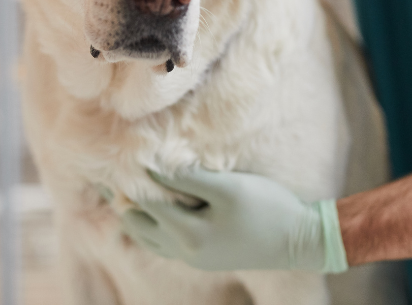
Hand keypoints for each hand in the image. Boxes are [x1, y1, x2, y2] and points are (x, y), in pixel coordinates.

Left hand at [120, 168, 347, 272]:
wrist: (300, 241)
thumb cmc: (267, 208)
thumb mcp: (228, 187)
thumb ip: (188, 178)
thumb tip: (152, 165)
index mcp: (188, 234)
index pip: (145, 202)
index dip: (130, 178)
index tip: (120, 155)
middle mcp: (184, 251)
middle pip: (137, 224)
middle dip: (123, 199)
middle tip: (111, 173)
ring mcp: (193, 257)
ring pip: (148, 237)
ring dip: (136, 214)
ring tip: (125, 188)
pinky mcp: (203, 257)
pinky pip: (163, 243)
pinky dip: (152, 224)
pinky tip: (155, 207)